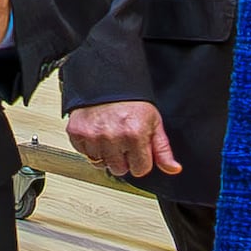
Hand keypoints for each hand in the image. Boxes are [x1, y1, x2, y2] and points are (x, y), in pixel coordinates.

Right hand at [62, 99, 179, 180]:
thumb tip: (173, 169)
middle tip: (123, 140)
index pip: (140, 170)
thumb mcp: (154, 123)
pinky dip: (90, 147)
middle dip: (123, 159)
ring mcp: (93, 136)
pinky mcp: (77, 134)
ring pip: (100, 164)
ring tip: (109, 134)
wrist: (107, 80)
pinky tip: (97, 133)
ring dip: (105, 153)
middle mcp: (113, 137)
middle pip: (119, 170)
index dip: (141, 160)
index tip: (137, 148)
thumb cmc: (132, 101)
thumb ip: (163, 150)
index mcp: (135, 134)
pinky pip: (84, 154)